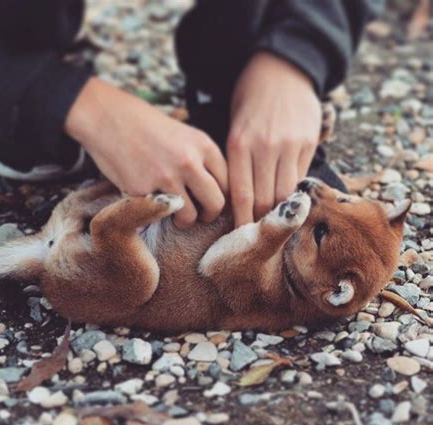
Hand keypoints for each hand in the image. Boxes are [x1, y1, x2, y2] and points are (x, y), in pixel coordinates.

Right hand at [65, 77, 227, 227]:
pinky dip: (156, 212)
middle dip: (210, 215)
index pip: (228, 183)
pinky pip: (159, 213)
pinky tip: (151, 200)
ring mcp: (165, 177)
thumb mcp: (183, 134)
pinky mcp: (142, 190)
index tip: (213, 202)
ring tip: (176, 215)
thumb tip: (214, 191)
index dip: (223, 197)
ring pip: (190, 216)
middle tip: (201, 216)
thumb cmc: (146, 126)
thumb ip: (201, 159)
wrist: (107, 116)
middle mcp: (189, 162)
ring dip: (185, 221)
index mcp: (203, 145)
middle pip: (216, 203)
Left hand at [227, 52, 320, 226]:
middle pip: (265, 199)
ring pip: (286, 192)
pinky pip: (301, 176)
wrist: (280, 69)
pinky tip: (289, 201)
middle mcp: (264, 147)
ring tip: (274, 223)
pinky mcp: (309, 142)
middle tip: (258, 234)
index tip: (241, 236)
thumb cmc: (250, 102)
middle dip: (261, 221)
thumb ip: (239, 163)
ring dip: (280, 211)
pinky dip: (294, 192)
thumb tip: (245, 201)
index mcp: (239, 144)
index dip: (243, 221)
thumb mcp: (234, 129)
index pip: (242, 196)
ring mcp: (289, 144)